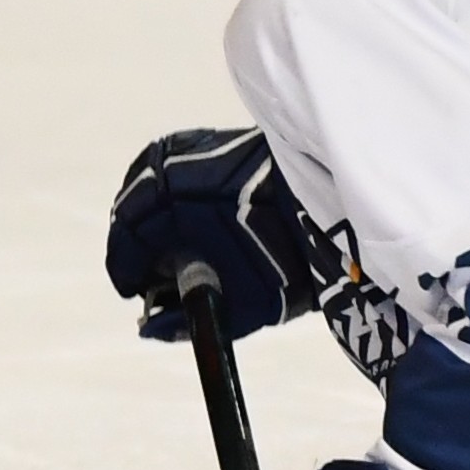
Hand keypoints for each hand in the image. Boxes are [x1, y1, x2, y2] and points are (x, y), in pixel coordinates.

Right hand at [107, 126, 338, 342]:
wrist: (343, 207)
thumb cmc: (295, 260)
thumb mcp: (245, 305)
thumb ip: (189, 321)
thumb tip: (149, 330)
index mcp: (174, 212)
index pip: (127, 243)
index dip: (126, 272)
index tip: (134, 291)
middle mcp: (175, 173)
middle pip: (130, 208)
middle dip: (135, 243)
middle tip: (152, 270)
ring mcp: (195, 150)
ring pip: (147, 179)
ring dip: (147, 212)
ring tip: (169, 239)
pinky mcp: (215, 139)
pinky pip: (172, 160)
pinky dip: (169, 187)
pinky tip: (188, 208)